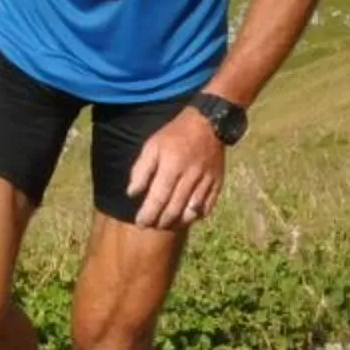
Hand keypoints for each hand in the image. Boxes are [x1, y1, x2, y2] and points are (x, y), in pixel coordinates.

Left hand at [126, 109, 225, 229]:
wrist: (208, 122)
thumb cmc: (175, 134)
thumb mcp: (152, 145)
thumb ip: (141, 170)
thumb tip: (132, 193)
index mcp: (172, 165)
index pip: (158, 198)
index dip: (148, 214)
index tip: (141, 223)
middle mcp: (190, 176)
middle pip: (174, 208)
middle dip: (161, 222)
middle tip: (151, 226)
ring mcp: (206, 181)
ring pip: (192, 211)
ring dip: (178, 222)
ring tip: (167, 224)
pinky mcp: (217, 182)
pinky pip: (207, 206)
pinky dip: (196, 215)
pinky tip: (187, 216)